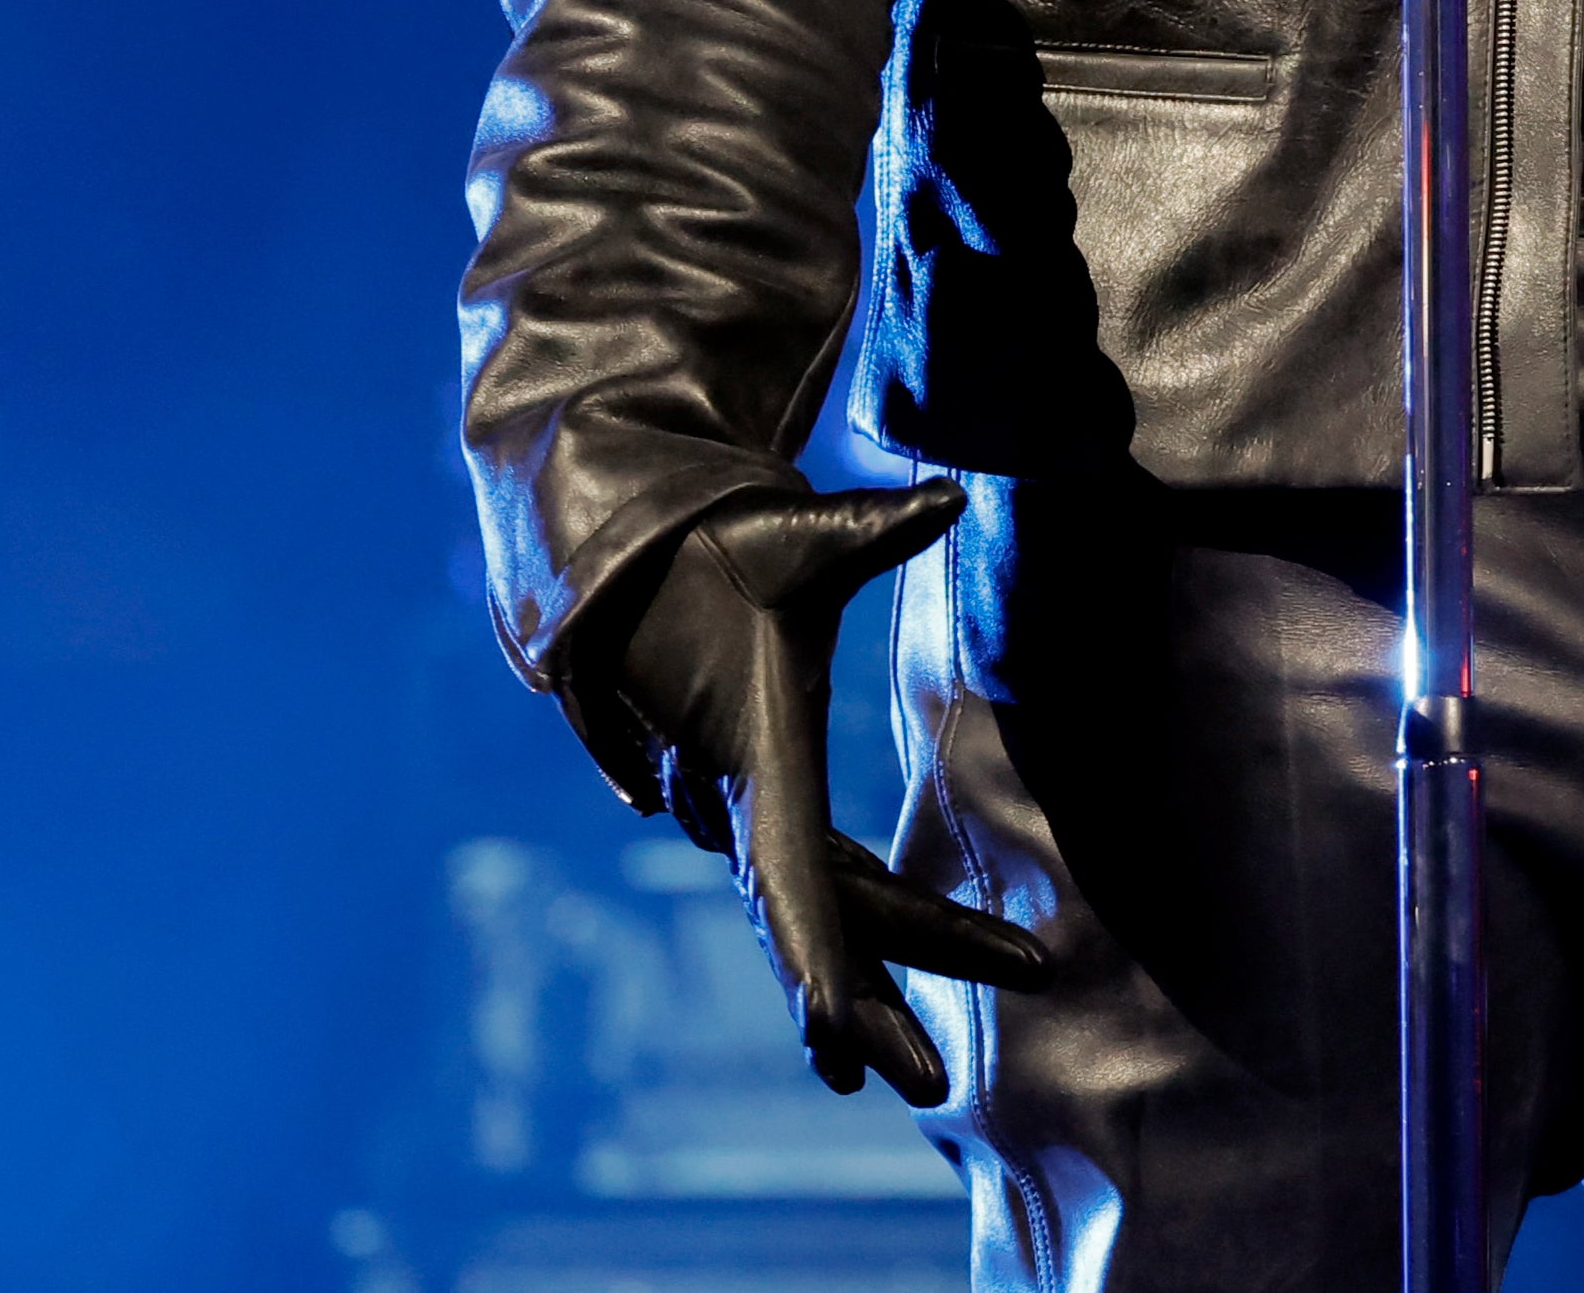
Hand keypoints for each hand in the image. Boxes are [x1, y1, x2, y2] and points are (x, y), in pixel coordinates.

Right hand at [617, 478, 1050, 1102]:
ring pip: (816, 909)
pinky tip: (900, 968)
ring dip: (873, 980)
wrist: (634, 552)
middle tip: (934, 1086)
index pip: (794, 878)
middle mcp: (739, 801)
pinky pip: (810, 880)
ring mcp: (740, 808)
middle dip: (873, 1003)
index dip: (821, 959)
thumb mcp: (803, 532)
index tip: (843, 1039)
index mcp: (756, 755)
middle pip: (814, 921)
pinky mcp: (753, 798)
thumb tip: (949, 496)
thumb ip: (875, 525)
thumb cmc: (722, 545)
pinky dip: (854, 929)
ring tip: (926, 1063)